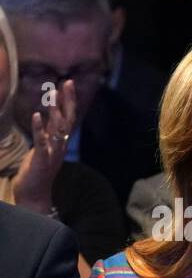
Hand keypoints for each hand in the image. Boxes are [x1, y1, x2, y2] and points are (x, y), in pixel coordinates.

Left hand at [13, 80, 76, 213]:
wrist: (35, 195)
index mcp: (60, 142)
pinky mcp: (41, 159)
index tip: (67, 83)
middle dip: (68, 101)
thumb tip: (45, 116)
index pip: (68, 118)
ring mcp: (52, 152)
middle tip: (67, 82)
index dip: (69, 101)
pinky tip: (36, 115)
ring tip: (53, 94)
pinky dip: (39, 128)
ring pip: (57, 129)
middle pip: (67, 120)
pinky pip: (41, 141)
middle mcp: (60, 145)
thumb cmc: (37, 171)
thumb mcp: (42, 148)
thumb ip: (45, 132)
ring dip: (56, 111)